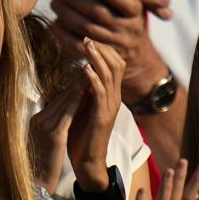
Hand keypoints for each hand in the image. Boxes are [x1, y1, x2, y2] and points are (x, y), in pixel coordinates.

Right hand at [29, 72, 86, 194]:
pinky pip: (67, 113)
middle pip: (61, 97)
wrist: (37, 181)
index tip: (86, 75)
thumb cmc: (43, 162)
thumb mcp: (46, 138)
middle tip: (91, 66)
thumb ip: (53, 123)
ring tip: (92, 73)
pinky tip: (86, 91)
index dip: (73, 87)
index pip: (57, 99)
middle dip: (77, 82)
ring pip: (64, 101)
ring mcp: (45, 126)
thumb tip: (66, 111)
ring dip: (79, 86)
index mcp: (37, 120)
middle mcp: (39, 120)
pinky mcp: (53, 135)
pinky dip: (76, 100)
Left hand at [50, 0, 170, 101]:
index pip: (125, 1)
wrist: (135, 56)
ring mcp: (111, 46)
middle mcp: (126, 30)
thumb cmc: (131, 17)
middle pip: (101, 14)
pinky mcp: (97, 59)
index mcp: (136, 12)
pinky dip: (64, 36)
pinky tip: (53, 25)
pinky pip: (78, 47)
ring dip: (68, 16)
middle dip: (79, 1)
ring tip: (55, 3)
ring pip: (88, 30)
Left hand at [66, 39, 124, 190]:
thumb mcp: (84, 108)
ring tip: (87, 45)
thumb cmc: (83, 136)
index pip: (115, 64)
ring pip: (109, 75)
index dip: (105, 50)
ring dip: (97, 58)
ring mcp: (110, 107)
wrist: (87, 162)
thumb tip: (81, 71)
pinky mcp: (102, 117)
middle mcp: (115, 98)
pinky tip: (84, 69)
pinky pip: (100, 93)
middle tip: (88, 37)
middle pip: (116, 65)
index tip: (89, 39)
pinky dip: (93, 79)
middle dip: (102, 49)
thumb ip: (86, 91)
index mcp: (111, 95)